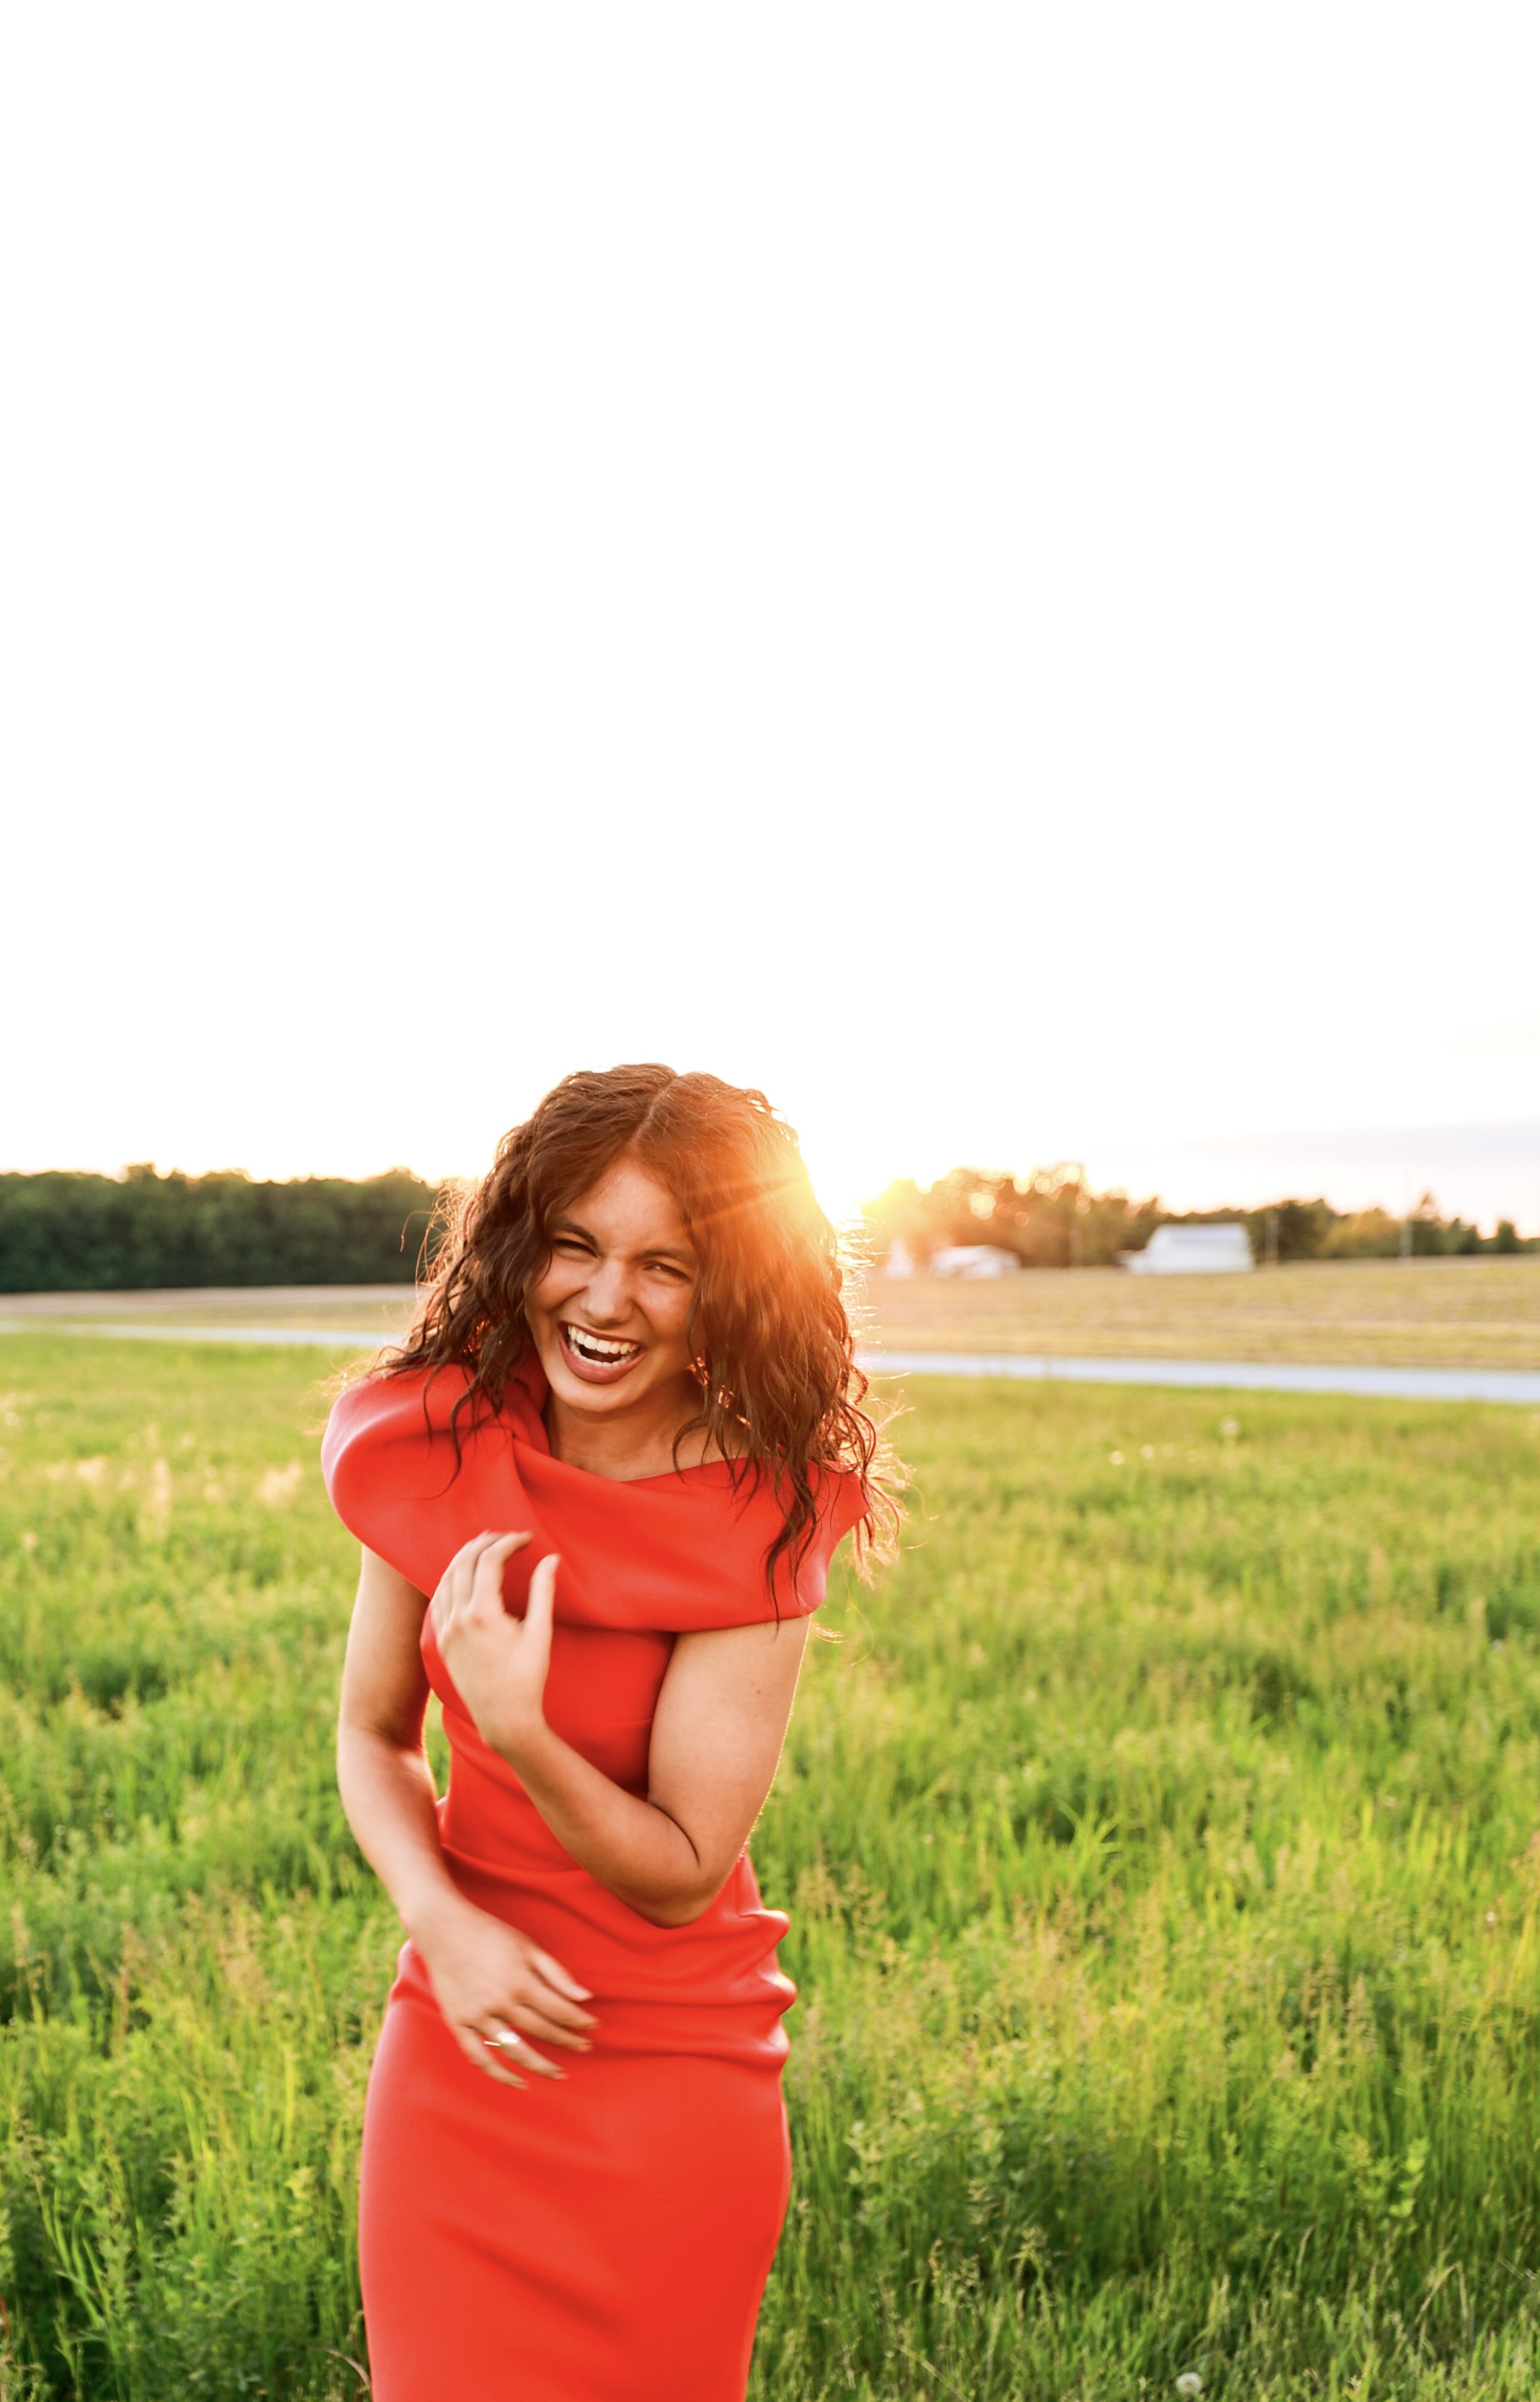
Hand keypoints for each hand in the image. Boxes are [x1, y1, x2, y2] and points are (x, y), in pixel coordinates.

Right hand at [414, 1894, 596, 2086]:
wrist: (444, 1929)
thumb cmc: (490, 1934)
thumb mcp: (528, 1946)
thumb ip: (556, 1973)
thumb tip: (585, 1997)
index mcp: (520, 1981)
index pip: (559, 2010)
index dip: (579, 2021)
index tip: (593, 2027)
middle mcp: (500, 2002)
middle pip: (541, 2031)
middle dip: (568, 2042)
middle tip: (585, 2048)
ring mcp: (477, 2016)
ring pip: (514, 2051)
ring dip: (540, 2066)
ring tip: (558, 2074)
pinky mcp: (458, 2024)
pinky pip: (480, 2058)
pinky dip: (499, 2075)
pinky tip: (518, 2082)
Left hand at [430, 1530, 557, 1764]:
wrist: (503, 1719)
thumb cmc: (527, 1678)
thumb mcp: (540, 1633)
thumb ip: (543, 1591)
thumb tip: (551, 1558)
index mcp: (482, 1613)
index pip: (489, 1561)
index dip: (508, 1542)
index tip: (527, 1538)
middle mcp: (458, 1618)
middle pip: (464, 1562)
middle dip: (485, 1543)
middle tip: (505, 1537)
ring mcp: (446, 1630)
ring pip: (447, 1577)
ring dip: (464, 1557)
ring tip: (483, 1546)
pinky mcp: (442, 1642)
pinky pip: (439, 1599)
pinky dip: (450, 1579)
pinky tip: (462, 1575)